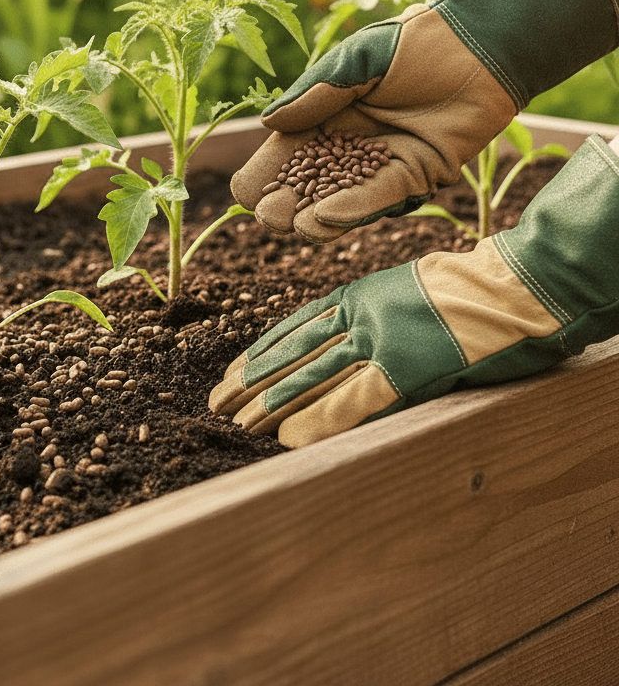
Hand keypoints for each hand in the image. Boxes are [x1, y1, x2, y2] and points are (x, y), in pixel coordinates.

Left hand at [213, 135, 618, 446]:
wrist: (510, 286)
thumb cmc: (463, 291)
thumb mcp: (401, 294)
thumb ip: (368, 319)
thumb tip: (341, 350)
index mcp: (356, 296)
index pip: (292, 329)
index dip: (258, 354)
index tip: (230, 373)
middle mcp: (357, 316)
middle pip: (292, 353)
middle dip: (250, 382)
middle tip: (215, 403)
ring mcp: (378, 340)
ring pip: (310, 375)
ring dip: (270, 404)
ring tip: (235, 423)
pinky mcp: (405, 368)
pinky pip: (351, 398)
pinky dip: (318, 419)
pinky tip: (288, 438)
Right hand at [232, 0, 618, 242]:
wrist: (480, 46)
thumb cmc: (416, 42)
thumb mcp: (357, 60)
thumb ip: (316, 93)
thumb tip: (270, 123)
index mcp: (324, 115)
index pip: (284, 153)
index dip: (264, 174)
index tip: (249, 191)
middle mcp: (348, 144)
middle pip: (306, 184)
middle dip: (284, 202)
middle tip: (270, 214)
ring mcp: (380, 163)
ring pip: (339, 198)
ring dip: (313, 213)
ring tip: (292, 223)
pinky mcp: (415, 175)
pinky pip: (378, 197)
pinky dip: (350, 209)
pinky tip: (322, 219)